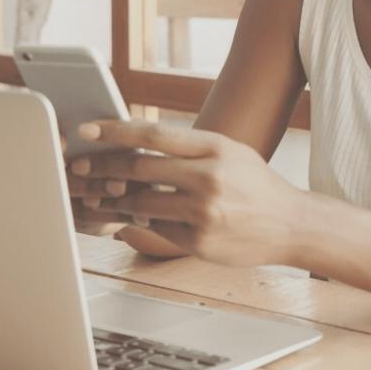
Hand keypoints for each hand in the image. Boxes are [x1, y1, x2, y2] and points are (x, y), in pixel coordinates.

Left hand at [69, 120, 305, 266]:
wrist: (290, 223)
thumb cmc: (255, 185)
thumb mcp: (229, 153)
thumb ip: (188, 149)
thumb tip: (137, 146)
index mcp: (215, 147)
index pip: (153, 134)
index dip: (115, 131)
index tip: (87, 130)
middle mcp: (208, 177)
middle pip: (138, 168)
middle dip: (103, 169)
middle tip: (80, 168)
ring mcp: (203, 211)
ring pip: (141, 202)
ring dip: (119, 200)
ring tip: (107, 196)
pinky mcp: (199, 240)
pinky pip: (156, 229)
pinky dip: (146, 222)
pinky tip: (147, 217)